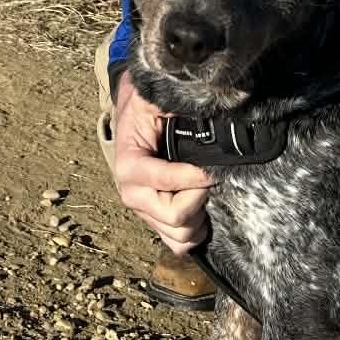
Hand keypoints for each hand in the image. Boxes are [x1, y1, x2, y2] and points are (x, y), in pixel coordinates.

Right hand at [112, 72, 212, 253]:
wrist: (133, 111)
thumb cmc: (145, 103)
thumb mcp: (152, 96)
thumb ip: (168, 101)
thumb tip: (202, 102)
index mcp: (128, 162)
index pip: (161, 180)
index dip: (191, 178)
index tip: (210, 170)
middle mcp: (131, 191)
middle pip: (172, 215)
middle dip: (198, 199)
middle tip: (209, 179)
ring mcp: (143, 208)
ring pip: (178, 234)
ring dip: (198, 217)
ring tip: (206, 193)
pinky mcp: (154, 217)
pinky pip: (176, 243)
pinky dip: (193, 233)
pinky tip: (202, 211)